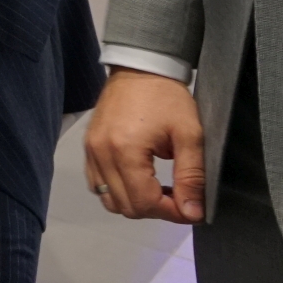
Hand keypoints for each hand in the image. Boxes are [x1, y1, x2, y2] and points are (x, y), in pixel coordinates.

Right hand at [84, 68, 205, 222]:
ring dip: (136, 202)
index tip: (191, 209)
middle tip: (179, 199)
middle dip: (156, 210)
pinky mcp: (89, 148)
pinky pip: (98, 184)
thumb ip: (191, 177)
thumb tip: (193, 212)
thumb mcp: (189, 135)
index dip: (171, 213)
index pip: (144, 202)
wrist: (140, 69)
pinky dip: (118, 190)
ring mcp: (91, 151)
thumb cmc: (166, 97)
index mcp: (125, 150)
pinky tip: (139, 180)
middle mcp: (101, 154)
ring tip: (159, 190)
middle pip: (125, 206)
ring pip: (109, 199)